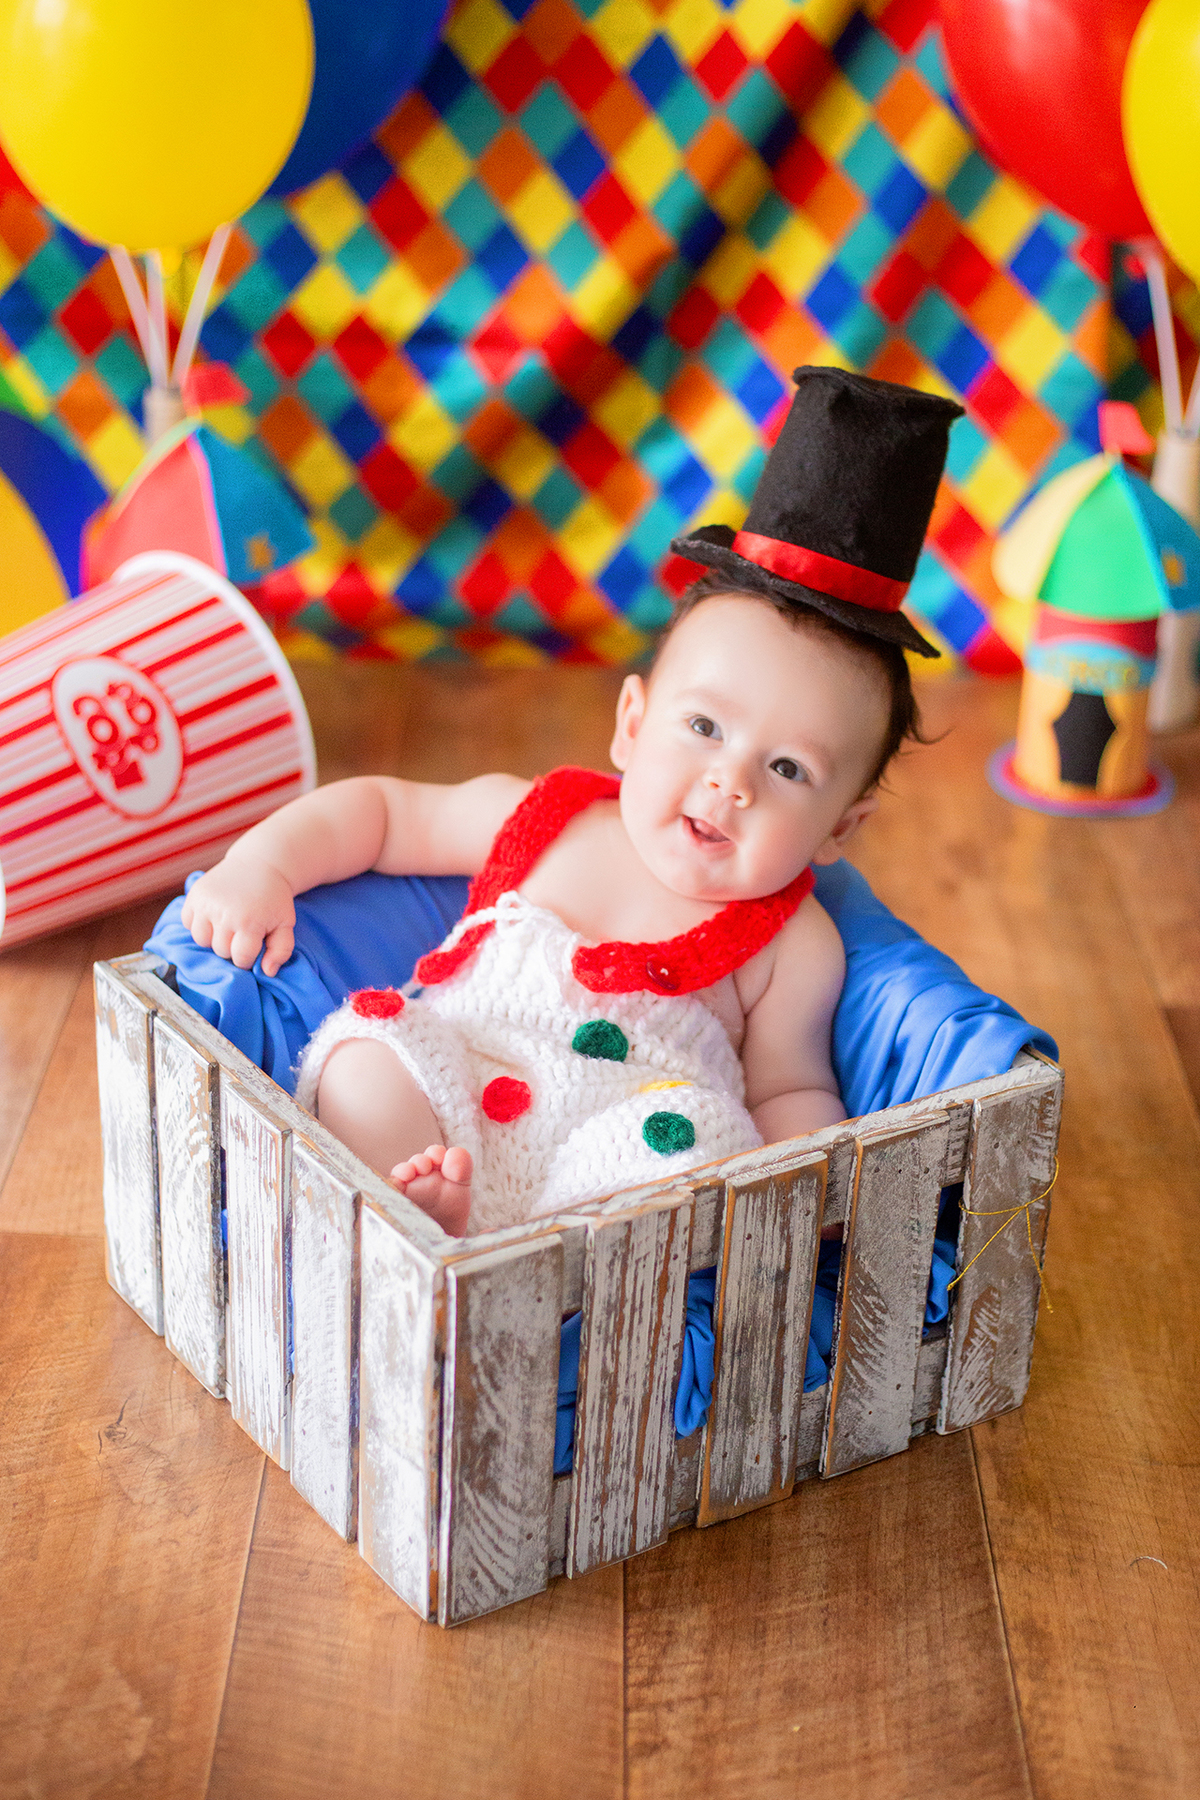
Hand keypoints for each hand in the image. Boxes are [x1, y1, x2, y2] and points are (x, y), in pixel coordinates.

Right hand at [180, 857, 296, 975]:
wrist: (259, 863)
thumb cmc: (274, 899)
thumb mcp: (285, 924)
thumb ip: (281, 951)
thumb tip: (267, 972)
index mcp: (249, 922)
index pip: (240, 959)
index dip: (248, 957)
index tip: (254, 945)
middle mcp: (225, 913)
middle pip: (220, 951)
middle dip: (232, 947)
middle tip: (242, 931)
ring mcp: (206, 904)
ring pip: (201, 940)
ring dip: (213, 938)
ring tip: (227, 925)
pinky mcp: (194, 895)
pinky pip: (188, 923)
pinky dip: (198, 924)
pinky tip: (214, 916)